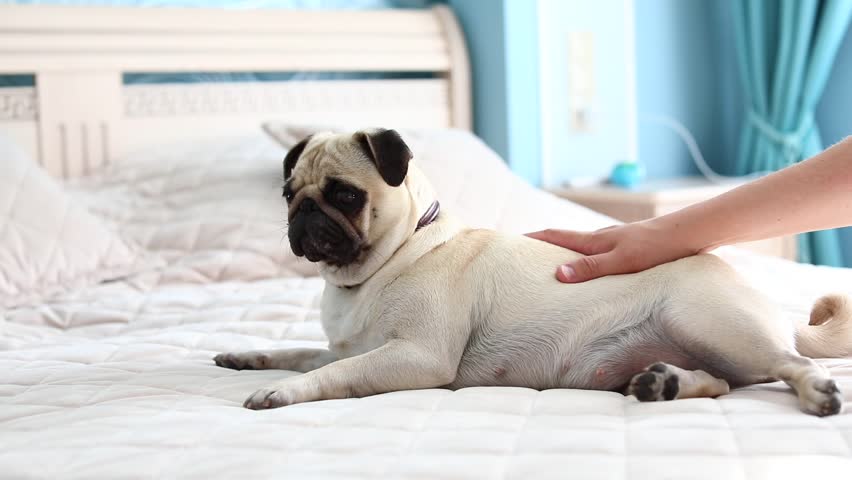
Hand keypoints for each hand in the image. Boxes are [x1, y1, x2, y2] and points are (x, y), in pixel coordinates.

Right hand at [526, 221, 701, 282]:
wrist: (689, 234)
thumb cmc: (657, 248)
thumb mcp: (622, 262)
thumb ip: (591, 268)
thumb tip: (556, 273)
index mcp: (593, 240)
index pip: (553, 236)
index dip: (530, 239)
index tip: (508, 242)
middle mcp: (599, 239)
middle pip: (562, 240)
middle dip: (540, 247)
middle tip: (520, 258)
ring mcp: (613, 242)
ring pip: (579, 248)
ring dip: (562, 255)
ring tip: (549, 269)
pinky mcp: (627, 249)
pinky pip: (596, 255)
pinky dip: (582, 261)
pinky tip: (590, 272)